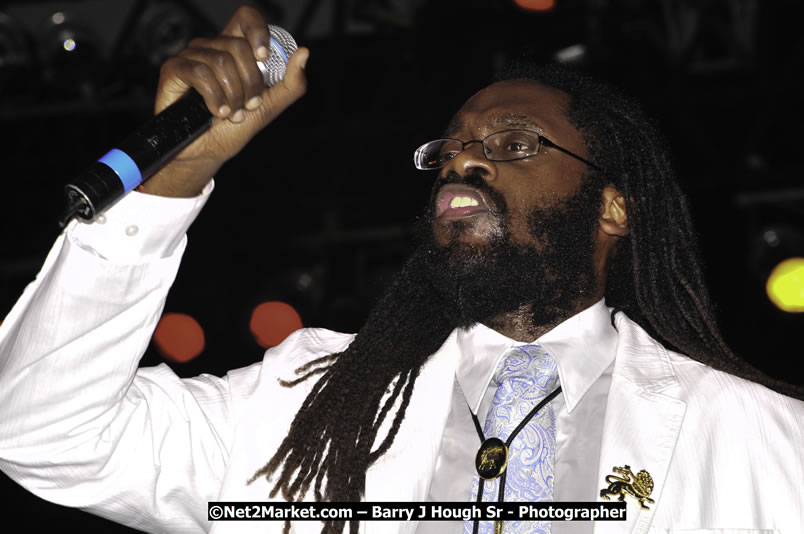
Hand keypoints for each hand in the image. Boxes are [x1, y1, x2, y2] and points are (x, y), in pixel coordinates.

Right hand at [144, 5, 308, 196]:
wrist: (206, 153)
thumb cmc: (232, 130)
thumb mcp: (269, 107)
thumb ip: (290, 84)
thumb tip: (304, 53)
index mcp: (234, 50)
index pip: (246, 19)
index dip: (257, 32)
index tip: (263, 57)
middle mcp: (211, 48)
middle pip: (238, 46)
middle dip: (249, 83)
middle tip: (247, 106)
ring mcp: (191, 56)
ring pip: (220, 61)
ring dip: (232, 95)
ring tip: (230, 114)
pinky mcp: (173, 69)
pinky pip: (199, 72)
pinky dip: (214, 96)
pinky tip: (216, 111)